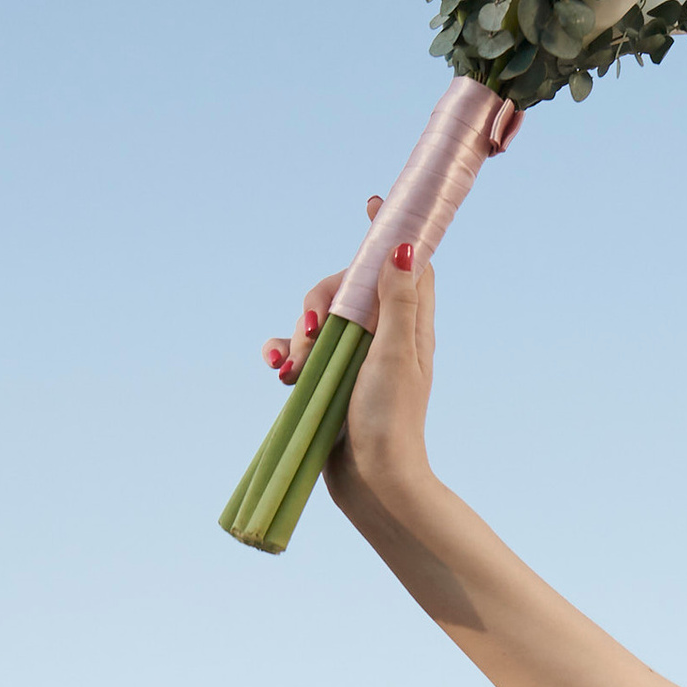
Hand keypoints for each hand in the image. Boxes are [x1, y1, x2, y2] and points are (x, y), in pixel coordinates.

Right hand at [258, 193, 436, 522]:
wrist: (374, 483)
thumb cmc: (391, 421)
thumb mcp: (396, 354)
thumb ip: (398, 300)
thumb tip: (406, 245)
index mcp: (409, 325)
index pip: (406, 264)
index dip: (389, 233)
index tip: (372, 203)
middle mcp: (382, 337)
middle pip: (345, 286)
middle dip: (320, 301)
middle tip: (316, 333)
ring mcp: (353, 359)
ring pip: (316, 318)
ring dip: (298, 333)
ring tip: (297, 368)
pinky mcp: (327, 381)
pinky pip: (297, 351)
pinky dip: (283, 352)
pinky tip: (278, 368)